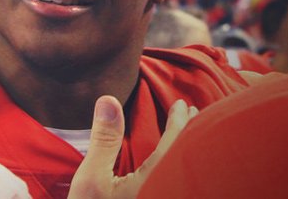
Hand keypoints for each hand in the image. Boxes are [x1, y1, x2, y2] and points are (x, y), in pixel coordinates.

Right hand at [68, 97, 197, 198]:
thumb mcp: (91, 179)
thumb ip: (104, 139)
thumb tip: (109, 98)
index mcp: (156, 185)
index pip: (177, 145)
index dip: (181, 122)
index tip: (183, 104)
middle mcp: (168, 194)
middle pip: (190, 161)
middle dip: (193, 136)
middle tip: (196, 115)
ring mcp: (165, 198)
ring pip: (187, 176)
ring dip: (188, 153)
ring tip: (189, 136)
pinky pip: (178, 186)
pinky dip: (179, 169)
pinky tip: (173, 165)